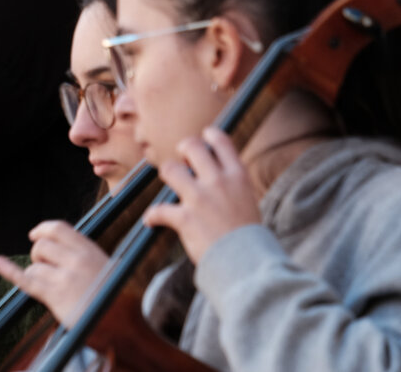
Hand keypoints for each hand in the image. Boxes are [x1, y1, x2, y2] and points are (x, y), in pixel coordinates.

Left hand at [0, 220, 109, 326]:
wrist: (122, 324)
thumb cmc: (114, 298)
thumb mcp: (106, 267)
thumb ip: (83, 256)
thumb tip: (61, 248)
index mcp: (89, 251)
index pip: (58, 228)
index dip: (42, 229)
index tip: (34, 234)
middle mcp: (76, 261)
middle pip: (42, 246)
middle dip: (38, 256)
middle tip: (45, 268)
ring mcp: (64, 279)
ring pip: (34, 266)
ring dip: (36, 275)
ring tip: (49, 287)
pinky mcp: (55, 297)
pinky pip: (26, 280)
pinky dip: (10, 271)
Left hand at [143, 127, 260, 262]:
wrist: (248, 264)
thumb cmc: (248, 237)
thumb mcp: (247, 201)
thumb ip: (231, 185)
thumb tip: (215, 174)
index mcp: (237, 176)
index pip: (221, 141)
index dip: (209, 135)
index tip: (203, 136)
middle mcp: (218, 182)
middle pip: (191, 146)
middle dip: (183, 149)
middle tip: (182, 161)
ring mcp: (200, 198)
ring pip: (170, 169)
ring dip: (167, 176)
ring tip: (170, 187)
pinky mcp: (184, 218)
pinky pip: (158, 210)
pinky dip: (152, 217)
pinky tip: (151, 222)